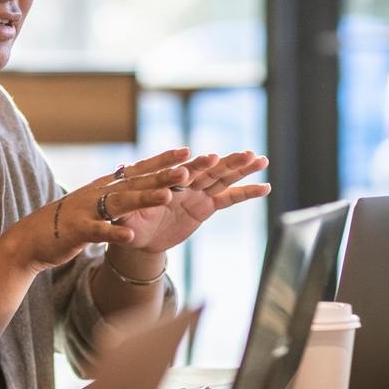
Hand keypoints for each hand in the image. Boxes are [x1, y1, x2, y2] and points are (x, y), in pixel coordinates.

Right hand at [0, 148, 192, 272]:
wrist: (33, 236)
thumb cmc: (69, 219)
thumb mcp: (96, 201)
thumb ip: (118, 190)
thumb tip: (139, 176)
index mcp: (106, 186)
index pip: (139, 169)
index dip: (162, 160)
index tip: (187, 152)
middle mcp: (99, 193)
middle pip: (135, 183)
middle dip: (161, 177)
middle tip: (187, 171)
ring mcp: (88, 210)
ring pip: (120, 202)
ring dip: (143, 199)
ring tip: (166, 197)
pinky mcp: (77, 230)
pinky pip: (98, 231)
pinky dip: (113, 232)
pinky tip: (130, 234)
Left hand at [114, 150, 270, 256]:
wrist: (138, 234)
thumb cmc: (127, 223)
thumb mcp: (124, 221)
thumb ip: (127, 217)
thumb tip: (125, 218)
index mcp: (164, 181)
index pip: (181, 172)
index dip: (196, 165)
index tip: (210, 158)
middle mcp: (183, 182)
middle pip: (207, 170)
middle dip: (227, 162)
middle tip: (247, 154)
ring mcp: (197, 192)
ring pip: (222, 178)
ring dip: (241, 169)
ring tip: (260, 159)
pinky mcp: (206, 206)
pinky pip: (228, 198)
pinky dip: (246, 193)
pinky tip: (265, 187)